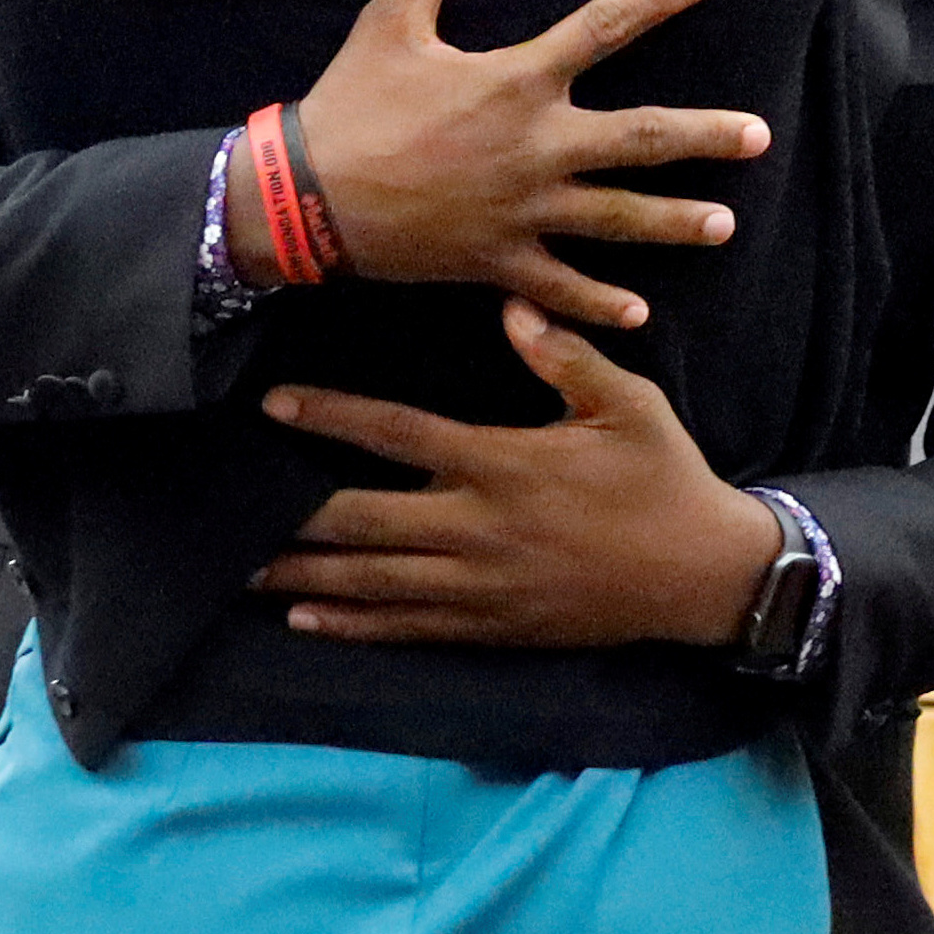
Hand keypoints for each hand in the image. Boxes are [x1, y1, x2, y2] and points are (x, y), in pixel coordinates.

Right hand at [229, 0, 770, 328]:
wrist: (306, 198)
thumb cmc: (351, 104)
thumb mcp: (393, 21)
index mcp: (517, 81)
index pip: (606, 26)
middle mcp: (536, 146)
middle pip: (641, 139)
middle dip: (705, 138)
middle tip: (759, 137)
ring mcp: (524, 210)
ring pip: (619, 220)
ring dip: (676, 223)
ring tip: (725, 226)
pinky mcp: (499, 261)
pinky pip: (562, 287)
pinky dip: (601, 303)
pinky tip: (640, 314)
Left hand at [251, 297, 783, 647]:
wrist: (702, 575)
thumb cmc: (663, 477)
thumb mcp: (628, 404)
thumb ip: (567, 356)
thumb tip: (514, 305)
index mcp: (503, 464)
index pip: (398, 435)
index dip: (332, 416)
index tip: (276, 404)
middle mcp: (479, 529)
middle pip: (364, 522)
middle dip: (294, 521)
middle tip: (231, 516)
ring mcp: (482, 586)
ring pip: (375, 583)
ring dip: (307, 581)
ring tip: (246, 575)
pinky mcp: (494, 626)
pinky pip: (410, 628)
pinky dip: (355, 625)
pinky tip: (310, 622)